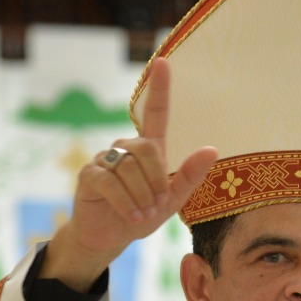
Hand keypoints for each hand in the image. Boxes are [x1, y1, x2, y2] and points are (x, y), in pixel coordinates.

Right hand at [38, 58, 218, 289]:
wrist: (110, 238)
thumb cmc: (142, 215)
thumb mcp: (172, 200)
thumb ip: (190, 176)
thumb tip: (211, 149)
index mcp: (148, 149)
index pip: (155, 112)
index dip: (159, 88)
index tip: (164, 62)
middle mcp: (125, 148)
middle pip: (146, 147)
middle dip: (157, 179)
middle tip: (158, 205)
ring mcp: (103, 159)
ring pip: (129, 167)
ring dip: (143, 195)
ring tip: (145, 213)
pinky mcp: (89, 175)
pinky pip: (111, 182)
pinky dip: (126, 202)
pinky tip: (132, 216)